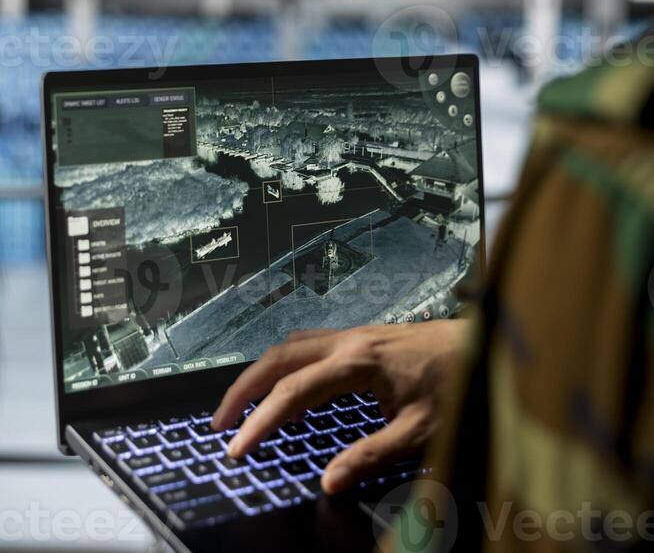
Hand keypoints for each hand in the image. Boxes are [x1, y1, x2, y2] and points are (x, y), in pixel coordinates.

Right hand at [211, 320, 467, 493]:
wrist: (484, 343)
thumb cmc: (456, 385)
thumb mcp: (420, 431)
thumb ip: (373, 456)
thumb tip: (328, 482)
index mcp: (357, 362)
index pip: (293, 391)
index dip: (260, 421)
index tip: (236, 449)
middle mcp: (348, 340)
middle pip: (279, 356)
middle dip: (244, 387)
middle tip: (219, 423)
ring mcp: (353, 335)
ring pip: (291, 345)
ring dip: (261, 373)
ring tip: (241, 406)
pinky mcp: (360, 338)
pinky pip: (308, 345)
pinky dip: (284, 365)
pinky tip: (286, 388)